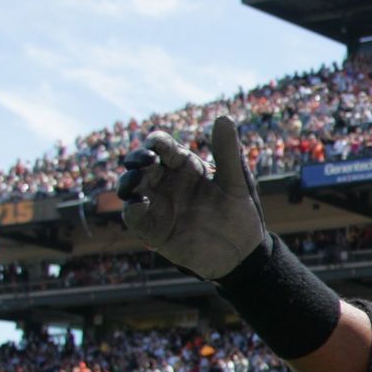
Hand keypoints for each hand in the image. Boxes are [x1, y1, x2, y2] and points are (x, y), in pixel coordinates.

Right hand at [118, 115, 265, 279]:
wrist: (242, 254)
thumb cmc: (240, 214)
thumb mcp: (236, 182)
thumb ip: (228, 152)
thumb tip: (224, 117)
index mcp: (185, 167)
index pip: (162, 146)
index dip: (156, 143)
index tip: (158, 147)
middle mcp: (167, 182)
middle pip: (141, 164)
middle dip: (137, 159)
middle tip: (144, 162)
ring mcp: (158, 205)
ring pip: (132, 187)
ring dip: (128, 182)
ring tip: (136, 182)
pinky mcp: (153, 229)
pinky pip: (134, 217)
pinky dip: (132, 210)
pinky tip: (140, 205)